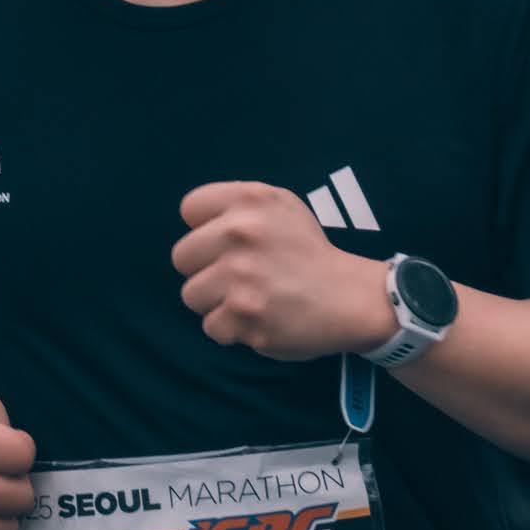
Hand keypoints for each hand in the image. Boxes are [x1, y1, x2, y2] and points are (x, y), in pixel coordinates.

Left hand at [173, 180, 393, 360]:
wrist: (349, 296)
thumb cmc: (307, 251)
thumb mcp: (280, 206)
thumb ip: (237, 206)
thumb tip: (195, 224)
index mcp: (249, 200)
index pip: (189, 208)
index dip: (205, 227)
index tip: (227, 242)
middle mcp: (241, 233)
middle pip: (181, 257)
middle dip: (206, 268)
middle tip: (239, 275)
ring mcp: (241, 277)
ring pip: (191, 295)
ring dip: (216, 301)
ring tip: (249, 297)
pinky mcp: (245, 317)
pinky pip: (211, 326)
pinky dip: (232, 329)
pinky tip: (258, 317)